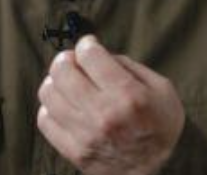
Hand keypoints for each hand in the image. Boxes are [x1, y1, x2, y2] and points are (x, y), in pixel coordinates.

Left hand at [36, 35, 184, 174]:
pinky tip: (63, 105)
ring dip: (55, 81)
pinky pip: (45, 120)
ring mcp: (85, 134)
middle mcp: (103, 114)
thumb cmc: (161, 127)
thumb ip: (130, 66)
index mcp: (127, 95)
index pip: (89, 56)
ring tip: (67, 82)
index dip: (87, 45)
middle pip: (62, 71)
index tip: (90, 46)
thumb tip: (100, 54)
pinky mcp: (74, 151)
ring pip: (48, 93)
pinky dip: (50, 107)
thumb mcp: (162, 89)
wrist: (157, 172)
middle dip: (66, 58)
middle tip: (75, 61)